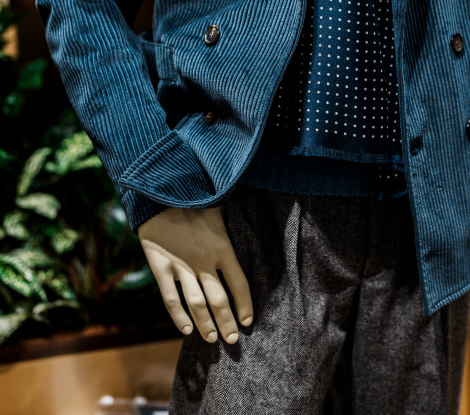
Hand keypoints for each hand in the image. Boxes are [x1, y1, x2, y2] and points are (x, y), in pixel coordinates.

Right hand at [139, 205, 252, 343]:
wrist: (159, 190)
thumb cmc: (193, 197)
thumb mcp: (218, 209)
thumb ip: (227, 230)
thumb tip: (242, 234)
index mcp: (223, 246)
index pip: (240, 284)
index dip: (244, 305)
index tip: (247, 321)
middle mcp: (204, 260)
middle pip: (219, 300)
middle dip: (227, 323)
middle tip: (232, 341)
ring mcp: (181, 265)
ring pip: (197, 304)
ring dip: (206, 325)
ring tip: (212, 339)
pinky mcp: (161, 267)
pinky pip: (171, 298)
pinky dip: (179, 317)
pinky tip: (187, 329)